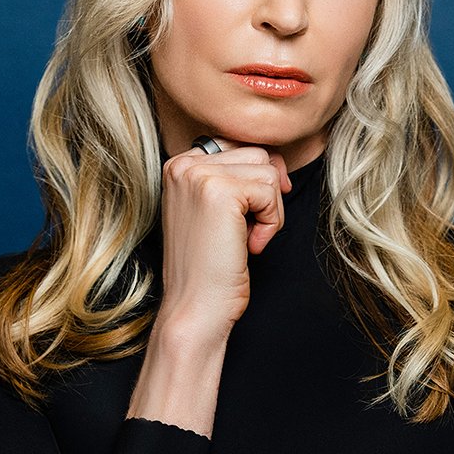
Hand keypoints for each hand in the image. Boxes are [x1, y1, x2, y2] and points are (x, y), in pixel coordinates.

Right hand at [156, 144, 291, 336]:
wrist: (194, 307)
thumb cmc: (209, 267)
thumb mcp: (216, 211)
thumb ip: (235, 177)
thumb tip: (277, 160)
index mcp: (177, 165)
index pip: (239, 146)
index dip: (257, 180)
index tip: (249, 218)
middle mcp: (183, 164)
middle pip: (257, 154)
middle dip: (265, 195)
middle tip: (247, 232)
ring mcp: (199, 175)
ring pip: (267, 171)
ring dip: (270, 210)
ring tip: (247, 239)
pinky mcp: (220, 191)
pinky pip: (270, 192)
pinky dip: (271, 223)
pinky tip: (250, 246)